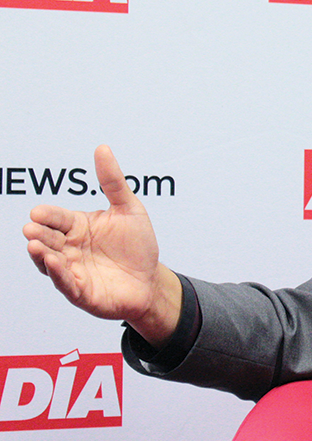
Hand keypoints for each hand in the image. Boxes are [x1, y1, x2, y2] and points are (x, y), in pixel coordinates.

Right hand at [23, 145, 181, 346]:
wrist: (151, 279)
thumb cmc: (138, 245)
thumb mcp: (129, 209)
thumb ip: (113, 181)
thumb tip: (102, 149)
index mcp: (78, 227)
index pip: (57, 218)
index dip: (48, 215)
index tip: (39, 212)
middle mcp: (70, 247)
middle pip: (48, 238)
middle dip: (39, 233)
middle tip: (32, 227)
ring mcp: (72, 269)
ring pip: (49, 261)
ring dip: (41, 254)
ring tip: (35, 244)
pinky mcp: (80, 291)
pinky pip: (65, 283)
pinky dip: (58, 274)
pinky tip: (54, 264)